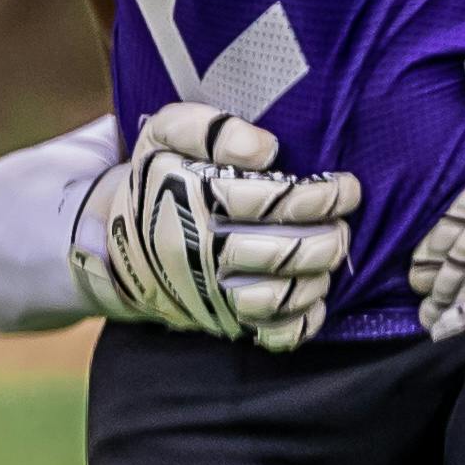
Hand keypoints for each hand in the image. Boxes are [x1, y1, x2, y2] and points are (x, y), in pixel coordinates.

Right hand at [71, 102, 362, 350]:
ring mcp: (206, 293)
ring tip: (332, 253)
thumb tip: (265, 150)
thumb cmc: (158, 178)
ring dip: (318, 276)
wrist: (117, 243)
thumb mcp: (166, 133)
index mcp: (187, 198)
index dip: (318, 195)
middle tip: (345, 224)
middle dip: (328, 238)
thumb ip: (212, 128)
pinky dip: (303, 321)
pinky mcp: (218, 322)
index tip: (347, 187)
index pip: (266, 201)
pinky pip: (270, 336)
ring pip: (276, 298)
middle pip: (278, 253)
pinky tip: (316, 298)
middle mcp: (194, 250)